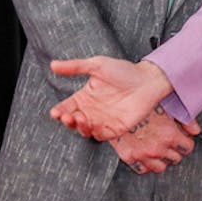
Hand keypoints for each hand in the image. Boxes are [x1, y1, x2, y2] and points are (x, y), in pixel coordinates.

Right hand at [49, 57, 174, 140]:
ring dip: (78, 127)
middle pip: (72, 121)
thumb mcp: (97, 65)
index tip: (55, 112)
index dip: (58, 111)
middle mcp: (91, 110)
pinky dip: (94, 133)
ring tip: (79, 118)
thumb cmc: (125, 71)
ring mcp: (102, 120)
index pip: (66, 107)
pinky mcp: (114, 128)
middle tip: (66, 116)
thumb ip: (75, 66)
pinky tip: (93, 126)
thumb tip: (53, 64)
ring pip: (83, 130)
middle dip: (66, 120)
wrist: (148, 80)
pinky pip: (100, 136)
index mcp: (84, 97)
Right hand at [109, 111, 201, 174]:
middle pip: (175, 159)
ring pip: (160, 168)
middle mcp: (157, 148)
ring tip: (160, 150)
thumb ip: (186, 118)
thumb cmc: (143, 102)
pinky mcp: (128, 157)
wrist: (116, 105)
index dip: (186, 142)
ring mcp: (142, 155)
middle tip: (171, 143)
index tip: (183, 138)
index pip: (187, 148)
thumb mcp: (168, 105)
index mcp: (169, 134)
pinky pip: (143, 170)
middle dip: (175, 150)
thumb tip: (196, 130)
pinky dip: (147, 164)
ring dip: (162, 159)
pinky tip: (147, 155)